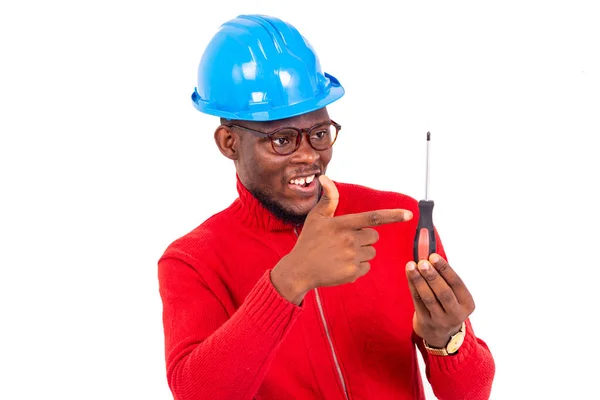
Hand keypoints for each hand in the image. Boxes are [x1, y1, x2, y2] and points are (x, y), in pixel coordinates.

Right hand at [271, 175, 412, 303]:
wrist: (299, 270)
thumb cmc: (309, 241)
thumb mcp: (316, 218)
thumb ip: (328, 198)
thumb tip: (324, 177)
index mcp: (342, 224)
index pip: (372, 217)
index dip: (392, 215)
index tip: (409, 214)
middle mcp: (349, 240)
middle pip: (374, 236)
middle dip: (364, 238)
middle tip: (344, 242)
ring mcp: (351, 257)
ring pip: (371, 252)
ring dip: (361, 253)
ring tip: (341, 255)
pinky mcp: (352, 273)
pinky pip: (366, 267)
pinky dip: (357, 267)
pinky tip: (341, 266)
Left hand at [406, 254, 474, 347]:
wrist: (441, 332)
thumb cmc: (448, 303)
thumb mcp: (454, 294)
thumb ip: (444, 276)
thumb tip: (429, 252)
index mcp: (467, 304)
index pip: (456, 284)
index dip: (445, 269)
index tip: (434, 256)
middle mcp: (456, 314)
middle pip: (443, 293)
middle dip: (432, 276)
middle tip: (423, 262)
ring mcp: (440, 320)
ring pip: (428, 298)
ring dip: (418, 280)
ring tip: (411, 266)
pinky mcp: (425, 321)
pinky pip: (417, 301)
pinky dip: (413, 286)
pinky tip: (409, 274)